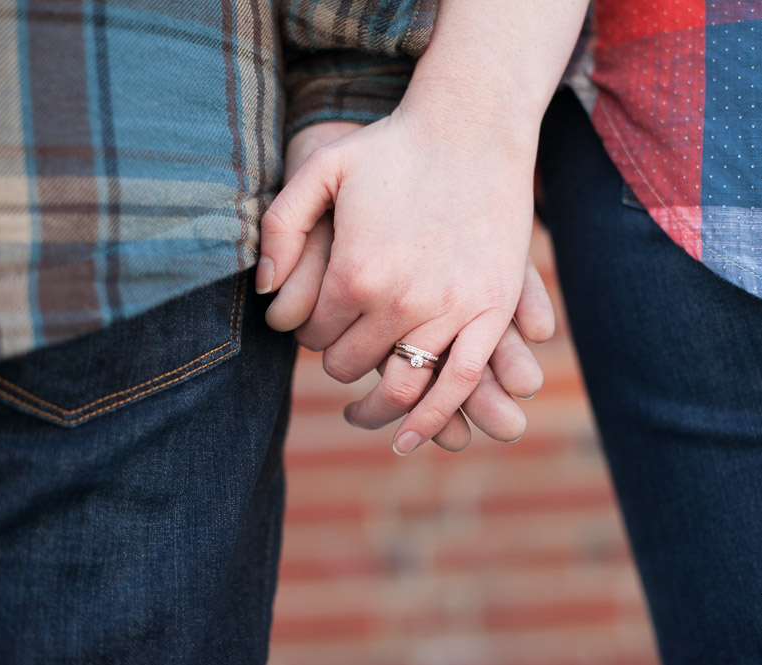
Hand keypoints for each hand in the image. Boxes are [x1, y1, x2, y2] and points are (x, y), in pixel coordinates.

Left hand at [266, 121, 554, 453]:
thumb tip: (270, 292)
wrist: (473, 129)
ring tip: (360, 412)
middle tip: (337, 348)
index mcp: (354, 274)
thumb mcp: (320, 168)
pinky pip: (459, 382)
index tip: (312, 320)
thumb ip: (280, 228)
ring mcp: (450, 311)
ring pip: (401, 386)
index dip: (305, 330)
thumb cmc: (393, 147)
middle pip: (350, 364)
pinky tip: (411, 438)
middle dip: (336, 361)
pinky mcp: (490, 311)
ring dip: (374, 408)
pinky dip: (435, 417)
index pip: (312, 334)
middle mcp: (400, 302)